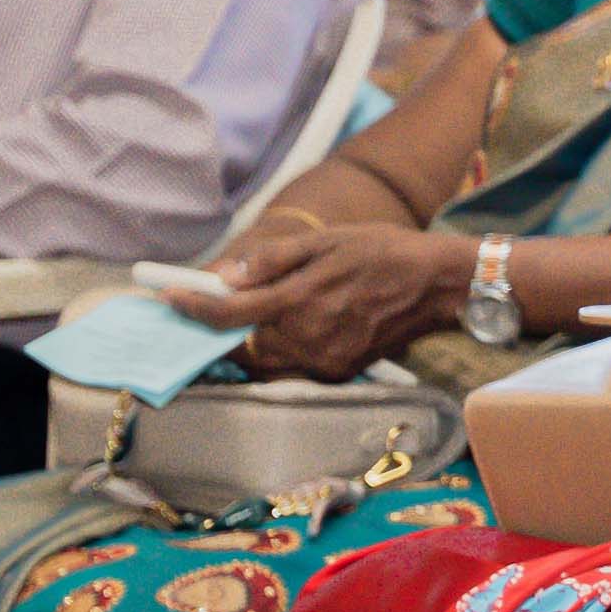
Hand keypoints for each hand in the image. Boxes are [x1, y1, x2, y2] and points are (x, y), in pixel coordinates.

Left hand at [186, 217, 472, 379]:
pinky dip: (285, 350)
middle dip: (226, 330)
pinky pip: (296, 366)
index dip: (193, 307)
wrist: (439, 286)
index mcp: (300, 300)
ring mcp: (324, 360)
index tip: (170, 298)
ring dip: (254, 343)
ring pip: (266, 361)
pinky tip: (301, 325)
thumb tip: (226, 277)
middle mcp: (308, 338)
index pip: (228, 314)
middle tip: (215, 307)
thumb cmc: (384, 252)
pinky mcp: (340, 371)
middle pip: (243, 346)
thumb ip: (274, 260)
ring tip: (260, 316)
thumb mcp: (328, 240)